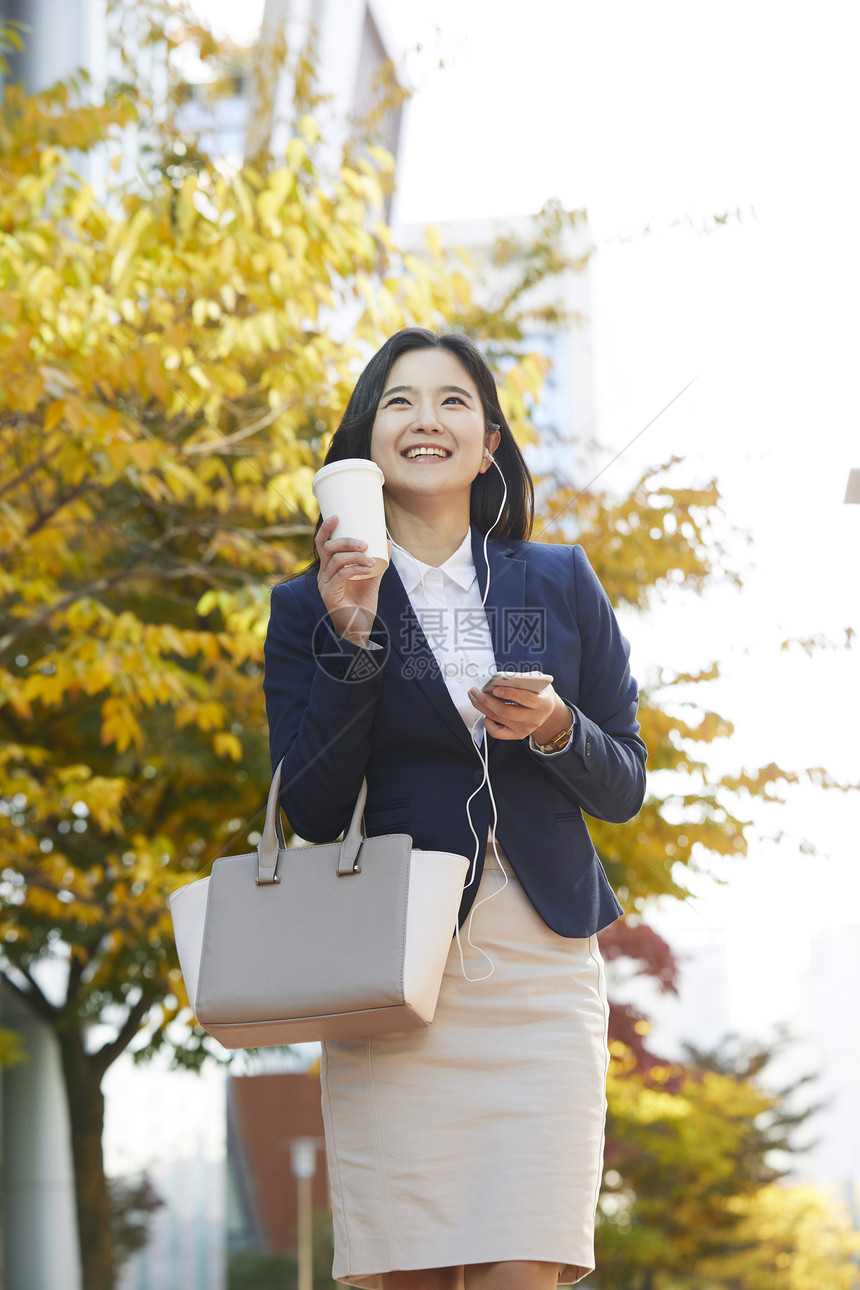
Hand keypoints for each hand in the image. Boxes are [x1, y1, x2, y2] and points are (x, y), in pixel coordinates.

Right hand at [316, 516, 391, 645]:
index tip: (337, 517)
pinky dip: (355, 569)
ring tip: (371, 559)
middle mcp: (323, 574)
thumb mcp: (372, 577)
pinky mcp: (329, 595)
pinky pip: (340, 576)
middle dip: (346, 541)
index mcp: (329, 567)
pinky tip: (368, 568)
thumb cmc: (363, 603)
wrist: (361, 628)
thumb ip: (379, 560)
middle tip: (365, 543)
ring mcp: (324, 585)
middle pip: (327, 548)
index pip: (322, 543)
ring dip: (355, 556)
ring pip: (335, 560)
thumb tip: (387, 540)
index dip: (326, 529)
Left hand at [467, 682, 572, 742]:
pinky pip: (498, 733)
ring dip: (483, 708)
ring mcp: (525, 729)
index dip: (510, 693)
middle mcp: (535, 719)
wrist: (546, 710)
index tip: (495, 688)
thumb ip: (523, 679)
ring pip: (500, 720)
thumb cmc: (538, 692)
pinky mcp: (517, 735)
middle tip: (475, 691)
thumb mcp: (537, 682)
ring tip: (474, 696)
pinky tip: (485, 714)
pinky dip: (488, 724)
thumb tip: (501, 679)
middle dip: (487, 701)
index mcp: (543, 703)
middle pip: (507, 712)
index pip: (525, 699)